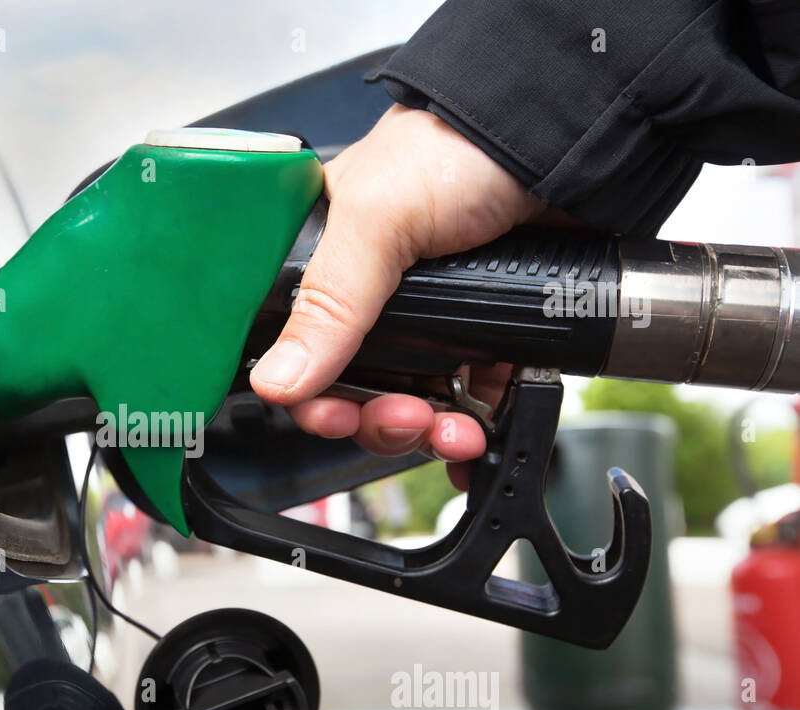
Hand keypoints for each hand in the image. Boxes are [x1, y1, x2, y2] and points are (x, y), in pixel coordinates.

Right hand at [249, 104, 551, 489]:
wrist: (569, 137)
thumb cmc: (465, 145)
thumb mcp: (379, 220)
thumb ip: (328, 304)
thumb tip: (277, 380)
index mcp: (329, 257)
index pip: (296, 346)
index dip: (311, 392)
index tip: (334, 416)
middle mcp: (374, 291)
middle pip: (354, 386)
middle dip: (376, 419)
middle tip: (404, 419)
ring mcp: (434, 312)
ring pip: (411, 399)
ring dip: (426, 430)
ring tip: (452, 429)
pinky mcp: (488, 327)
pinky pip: (469, 396)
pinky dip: (472, 425)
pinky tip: (479, 435)